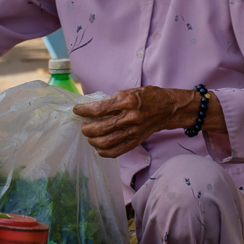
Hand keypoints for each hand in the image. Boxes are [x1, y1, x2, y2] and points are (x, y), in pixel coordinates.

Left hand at [73, 86, 187, 157]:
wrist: (167, 108)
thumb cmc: (147, 97)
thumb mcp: (129, 91)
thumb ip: (112, 101)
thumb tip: (92, 108)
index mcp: (127, 101)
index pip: (99, 109)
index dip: (83, 110)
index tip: (77, 110)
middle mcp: (129, 118)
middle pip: (100, 128)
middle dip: (86, 128)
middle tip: (83, 126)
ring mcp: (133, 132)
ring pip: (105, 143)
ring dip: (92, 140)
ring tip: (90, 136)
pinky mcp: (135, 142)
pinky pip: (115, 152)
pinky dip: (103, 151)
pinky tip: (98, 146)